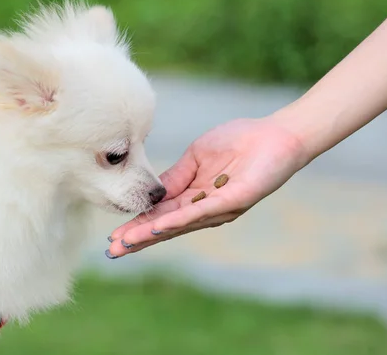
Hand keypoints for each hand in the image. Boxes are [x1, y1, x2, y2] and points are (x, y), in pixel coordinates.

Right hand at [106, 115, 308, 257]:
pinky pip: (202, 211)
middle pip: (167, 226)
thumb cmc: (239, 141)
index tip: (114, 236)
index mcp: (194, 196)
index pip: (161, 213)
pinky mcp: (234, 200)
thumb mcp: (196, 156)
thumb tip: (151, 192)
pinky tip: (159, 227)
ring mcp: (219, 207)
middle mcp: (205, 208)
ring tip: (128, 243)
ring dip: (152, 234)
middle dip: (139, 239)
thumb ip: (175, 175)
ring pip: (180, 224)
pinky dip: (179, 220)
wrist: (274, 134)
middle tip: (113, 251)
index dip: (138, 225)